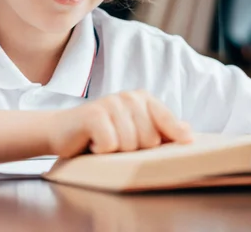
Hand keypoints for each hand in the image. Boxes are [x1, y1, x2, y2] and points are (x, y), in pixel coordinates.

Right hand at [47, 90, 192, 157]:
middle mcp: (128, 97)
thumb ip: (160, 129)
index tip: (188, 142)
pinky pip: (111, 144)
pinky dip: (101, 151)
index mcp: (142, 98)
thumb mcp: (134, 130)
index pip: (167, 120)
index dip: (175, 135)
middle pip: (150, 139)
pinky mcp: (93, 114)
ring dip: (117, 152)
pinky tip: (93, 143)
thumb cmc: (101, 133)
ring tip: (105, 143)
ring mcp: (110, 103)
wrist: (62, 131)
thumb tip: (188, 132)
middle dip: (136, 150)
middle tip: (120, 144)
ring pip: (131, 144)